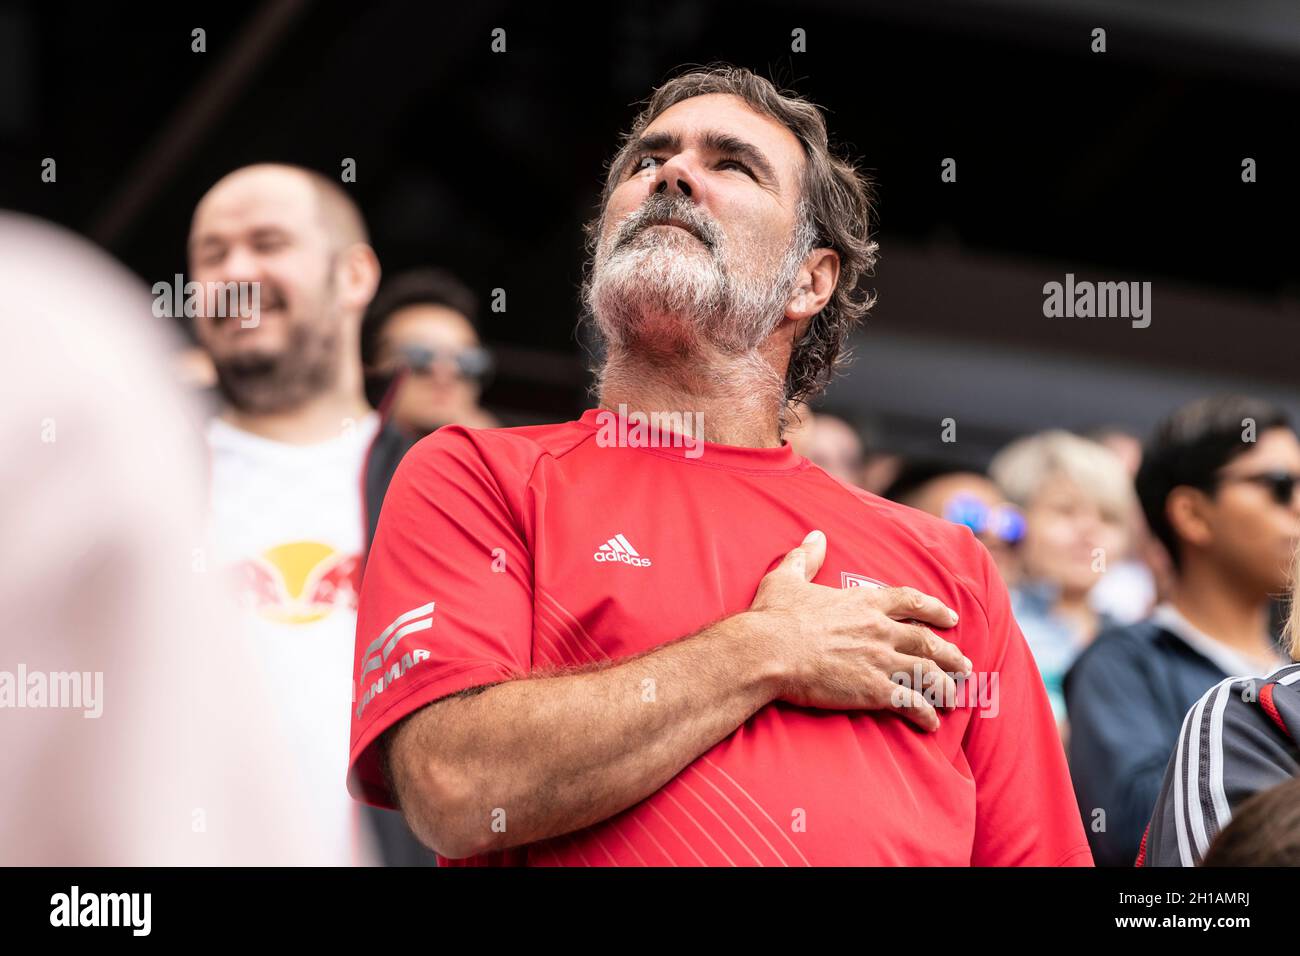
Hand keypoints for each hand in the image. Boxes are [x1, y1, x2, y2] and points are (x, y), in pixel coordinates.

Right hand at [748, 530, 970, 730]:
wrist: (768, 651)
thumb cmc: (774, 616)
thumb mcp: (787, 578)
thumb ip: (806, 557)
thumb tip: (815, 536)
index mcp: (863, 602)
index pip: (910, 601)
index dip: (934, 609)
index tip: (950, 617)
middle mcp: (879, 630)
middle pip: (928, 642)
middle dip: (950, 655)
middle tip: (964, 664)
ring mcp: (880, 660)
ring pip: (926, 673)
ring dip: (944, 686)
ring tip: (953, 696)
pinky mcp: (872, 689)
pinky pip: (910, 703)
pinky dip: (924, 714)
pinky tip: (930, 724)